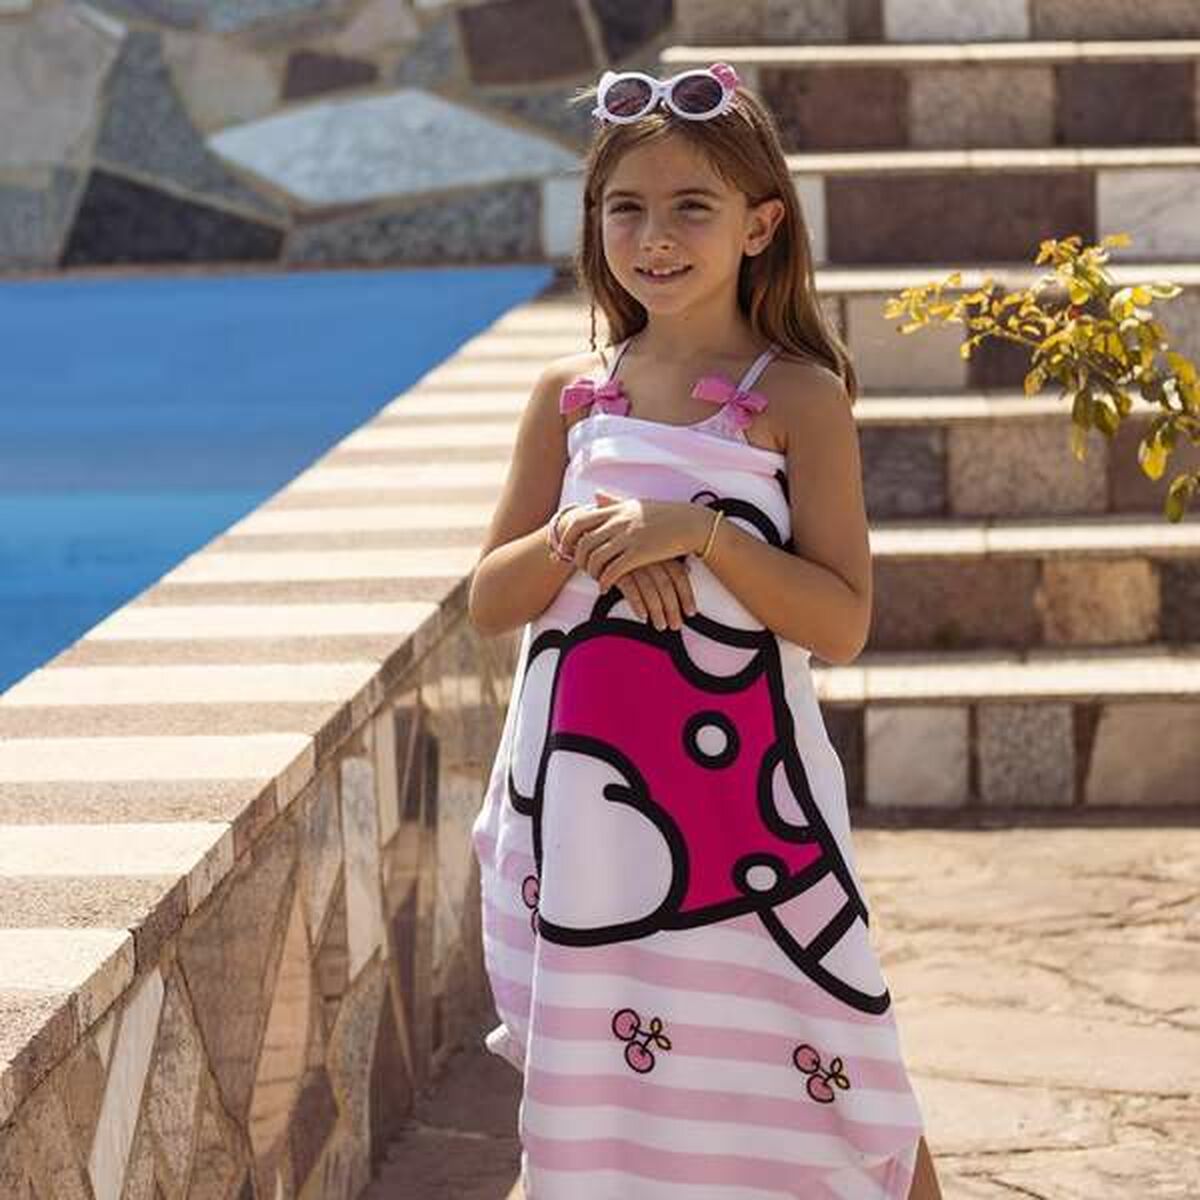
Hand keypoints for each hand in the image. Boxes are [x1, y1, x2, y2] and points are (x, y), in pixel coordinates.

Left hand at [560, 489, 707, 592]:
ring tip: (595, 578)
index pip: (579, 521)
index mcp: (615, 510)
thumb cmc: (663, 514)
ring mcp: (628, 538)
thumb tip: (595, 494)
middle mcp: (618, 522)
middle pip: (583, 543)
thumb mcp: (635, 504)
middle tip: (579, 569)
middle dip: (576, 560)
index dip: (566, 537)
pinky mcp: (640, 554)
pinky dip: (605, 582)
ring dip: (591, 573)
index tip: (565, 548)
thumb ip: (613, 502)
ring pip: (595, 559)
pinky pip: (613, 571)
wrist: (690, 523)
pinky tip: (606, 588)